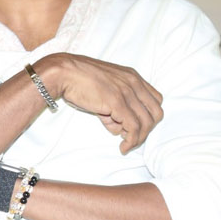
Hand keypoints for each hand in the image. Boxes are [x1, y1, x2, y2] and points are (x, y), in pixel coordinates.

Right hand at [41, 54, 163, 153]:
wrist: (64, 73)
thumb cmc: (78, 80)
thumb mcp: (103, 88)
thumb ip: (113, 105)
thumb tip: (117, 124)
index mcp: (133, 77)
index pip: (155, 100)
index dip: (148, 116)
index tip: (134, 125)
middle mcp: (134, 83)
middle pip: (156, 113)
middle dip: (146, 129)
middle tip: (130, 137)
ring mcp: (127, 93)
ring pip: (147, 122)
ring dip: (138, 138)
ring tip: (125, 144)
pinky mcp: (117, 103)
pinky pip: (133, 127)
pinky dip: (131, 140)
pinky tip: (123, 147)